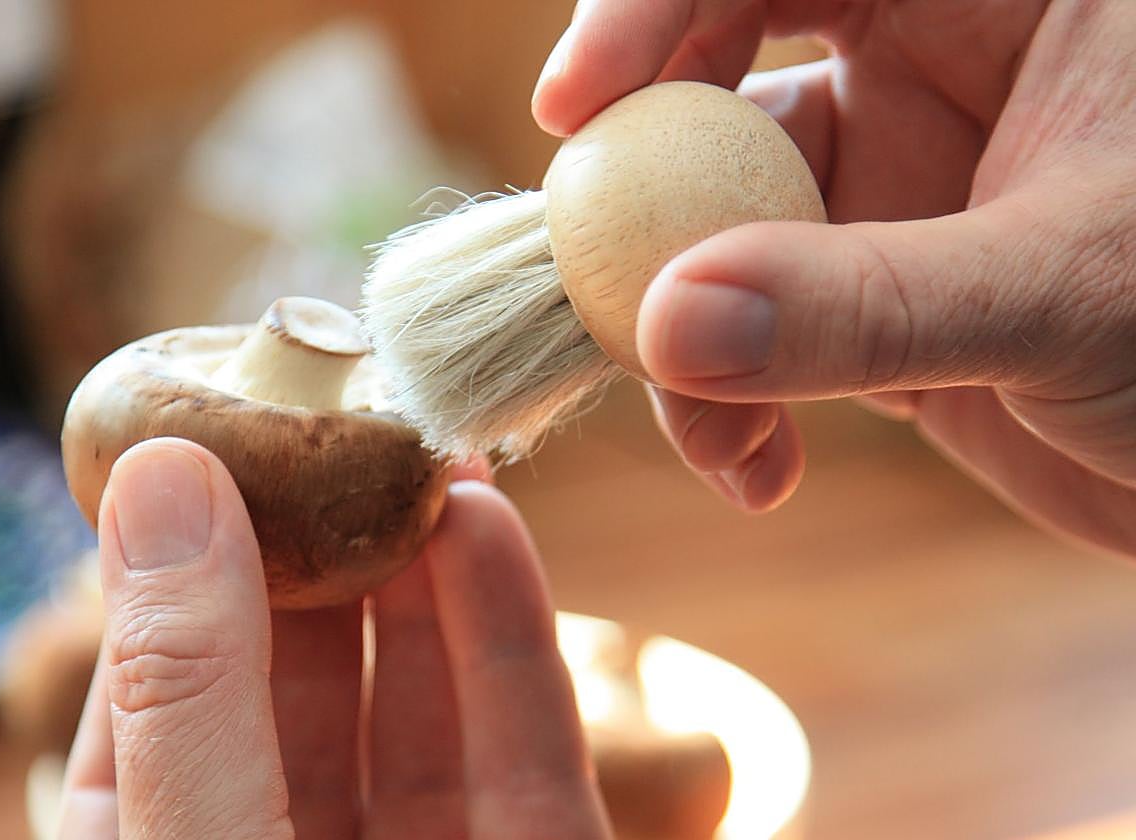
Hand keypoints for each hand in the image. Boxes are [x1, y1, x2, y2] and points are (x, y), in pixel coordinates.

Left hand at [55, 438, 611, 838]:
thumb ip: (189, 681)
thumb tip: (165, 476)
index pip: (163, 682)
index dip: (190, 556)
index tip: (217, 441)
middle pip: (304, 674)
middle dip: (326, 543)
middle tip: (342, 425)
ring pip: (420, 693)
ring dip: (426, 565)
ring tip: (423, 451)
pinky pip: (523, 737)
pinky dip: (508, 627)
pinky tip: (488, 526)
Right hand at [531, 0, 1135, 555]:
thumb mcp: (1068, 292)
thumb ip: (867, 306)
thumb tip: (667, 321)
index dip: (659, 6)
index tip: (574, 108)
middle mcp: (925, 77)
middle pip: (715, 89)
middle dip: (645, 192)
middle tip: (597, 283)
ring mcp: (885, 195)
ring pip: (716, 233)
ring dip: (680, 336)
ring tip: (714, 432)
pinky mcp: (861, 301)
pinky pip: (746, 333)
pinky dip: (726, 403)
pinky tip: (758, 468)